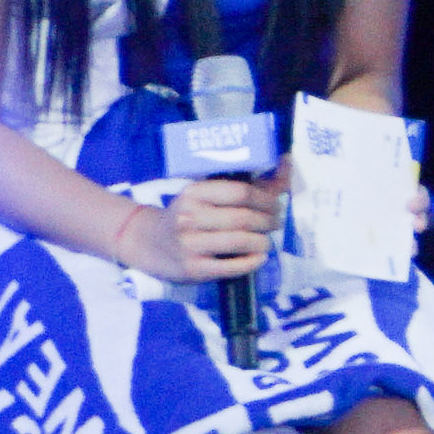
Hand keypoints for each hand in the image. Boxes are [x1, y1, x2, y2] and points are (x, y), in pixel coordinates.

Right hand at [122, 176, 276, 283]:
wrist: (147, 242)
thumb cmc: (187, 214)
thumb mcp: (206, 195)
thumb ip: (246, 185)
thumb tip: (287, 165)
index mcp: (194, 193)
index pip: (241, 192)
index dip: (267, 199)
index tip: (277, 204)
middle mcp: (189, 217)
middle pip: (244, 218)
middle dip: (268, 221)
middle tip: (275, 223)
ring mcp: (189, 244)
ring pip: (241, 241)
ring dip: (263, 242)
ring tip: (266, 241)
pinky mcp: (192, 269)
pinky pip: (231, 267)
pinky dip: (252, 262)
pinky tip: (259, 257)